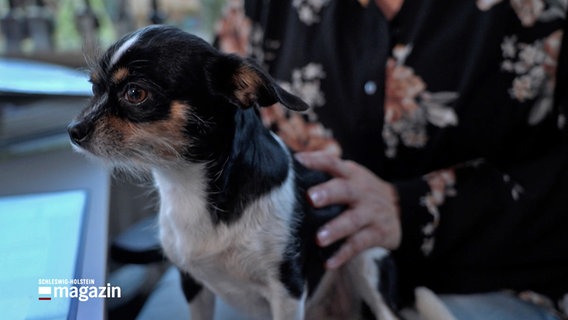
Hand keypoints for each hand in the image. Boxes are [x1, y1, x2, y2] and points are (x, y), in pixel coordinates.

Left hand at [295, 151, 400, 268]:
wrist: (403, 209)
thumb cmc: (362, 192)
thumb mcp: (351, 177)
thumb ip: (326, 172)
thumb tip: (290, 167)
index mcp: (351, 175)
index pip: (333, 163)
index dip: (316, 161)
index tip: (298, 162)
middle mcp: (361, 191)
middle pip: (345, 190)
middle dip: (328, 193)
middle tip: (311, 198)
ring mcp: (371, 213)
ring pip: (353, 220)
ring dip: (335, 229)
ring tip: (319, 239)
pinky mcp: (378, 233)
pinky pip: (359, 245)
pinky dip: (343, 255)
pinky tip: (329, 263)